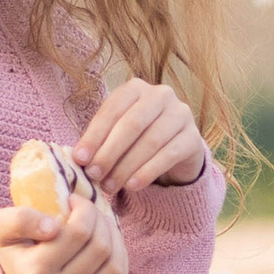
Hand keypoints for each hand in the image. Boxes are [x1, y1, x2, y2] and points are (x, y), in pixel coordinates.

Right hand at [0, 185, 131, 273]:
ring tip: (102, 224)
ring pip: (113, 264)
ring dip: (114, 236)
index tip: (74, 200)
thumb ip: (19, 220)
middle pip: (99, 247)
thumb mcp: (3, 229)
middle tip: (90, 211)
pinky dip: (120, 255)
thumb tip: (53, 227)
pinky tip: (109, 243)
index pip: (78, 233)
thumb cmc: (16, 250)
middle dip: (100, 220)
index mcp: (36, 273)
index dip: (84, 209)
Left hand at [79, 77, 207, 198]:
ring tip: (110, 185)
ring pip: (150, 142)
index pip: (112, 110)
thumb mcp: (116, 133)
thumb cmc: (136, 139)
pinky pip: (168, 155)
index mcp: (135, 88)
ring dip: (126, 167)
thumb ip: (100, 140)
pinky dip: (147, 172)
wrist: (175, 150)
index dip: (94, 136)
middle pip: (131, 125)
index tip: (79, 159)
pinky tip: (132, 186)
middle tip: (94, 175)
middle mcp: (161, 95)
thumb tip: (79, 158)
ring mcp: (180, 114)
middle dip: (109, 152)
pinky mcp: (193, 138)